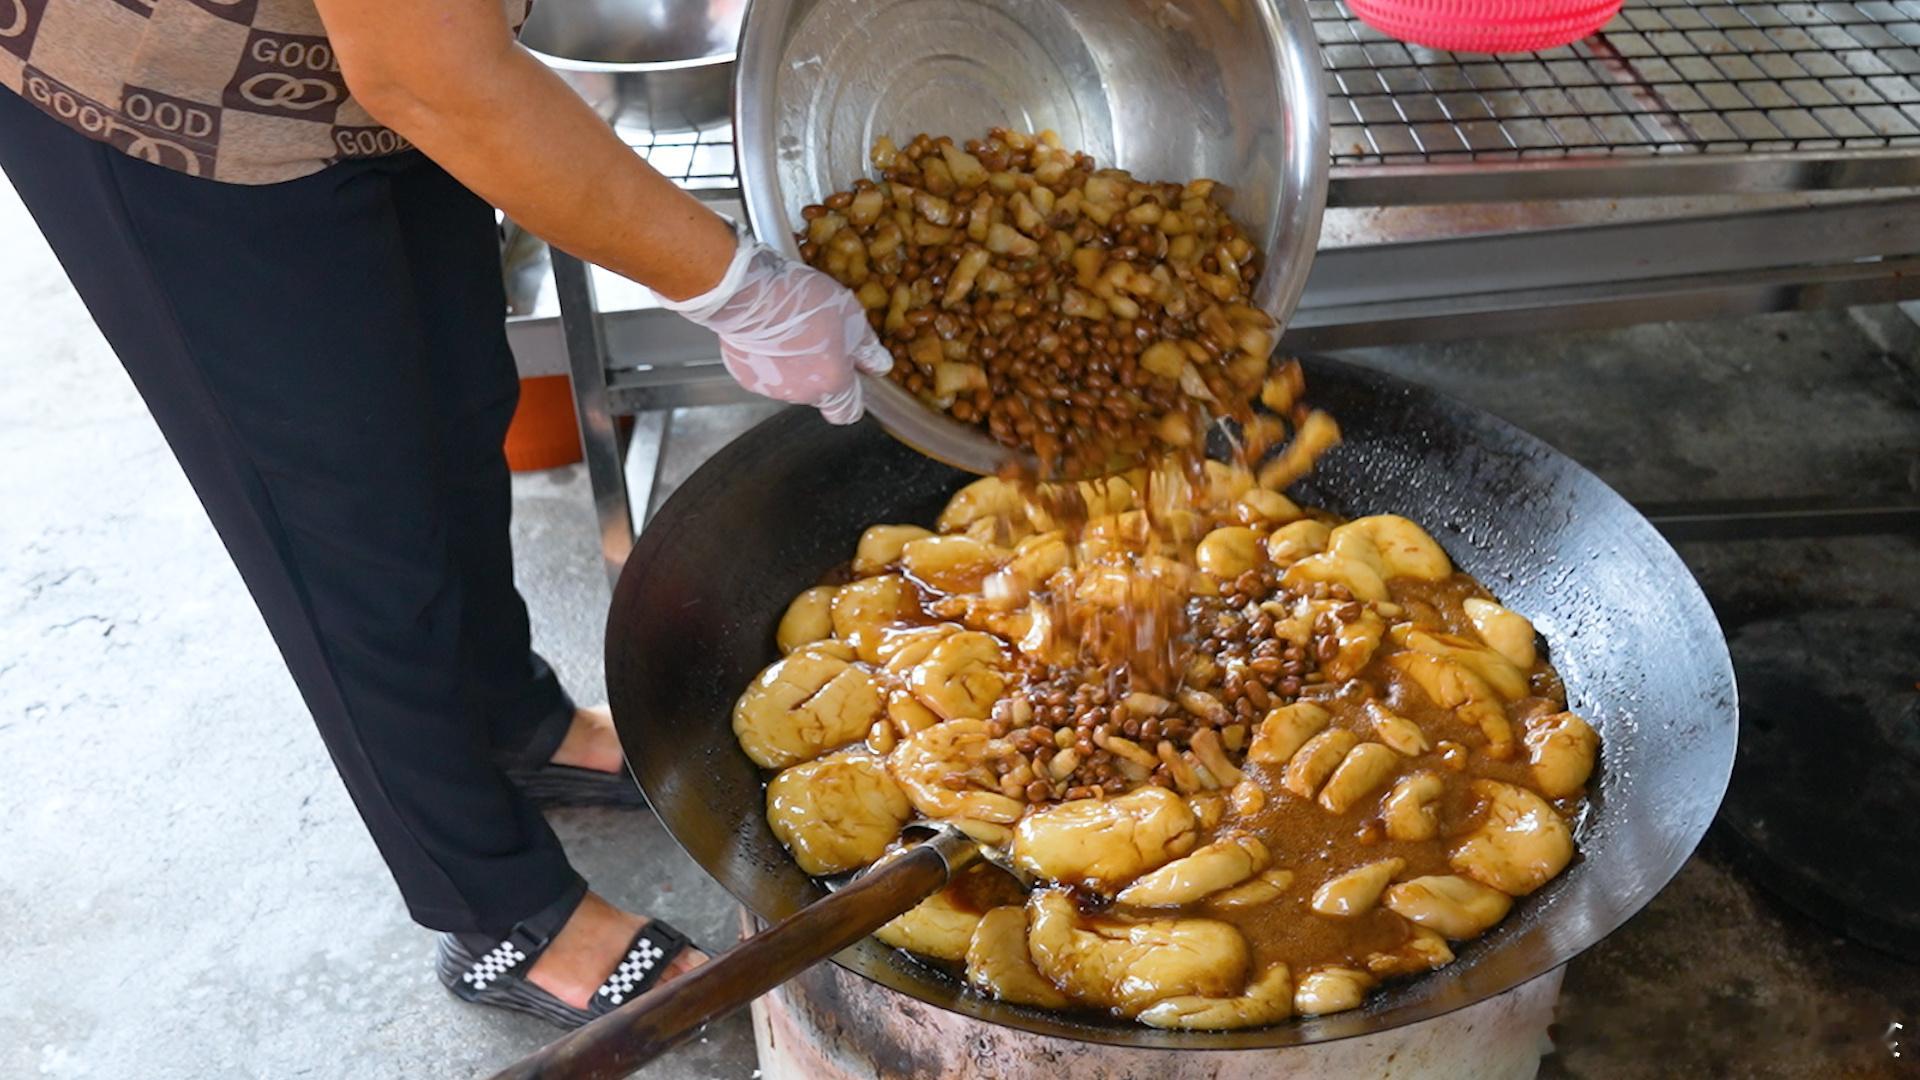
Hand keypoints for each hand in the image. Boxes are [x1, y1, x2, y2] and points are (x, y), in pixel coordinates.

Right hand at [661, 236, 892, 423]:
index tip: (851, 379)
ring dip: (793, 365)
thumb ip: (868, 348)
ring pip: (789, 383)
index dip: (852, 398)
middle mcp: (801, 395)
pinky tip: (767, 333)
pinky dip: (767, 358)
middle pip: (818, 393)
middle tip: (818, 339)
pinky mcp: (744, 376)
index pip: (847, 413)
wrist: (749, 294)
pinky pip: (763, 372)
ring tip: (789, 331)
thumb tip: (881, 365)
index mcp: (832, 384)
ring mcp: (770, 388)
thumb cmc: (804, 304)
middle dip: (821, 372)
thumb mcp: (851, 317)